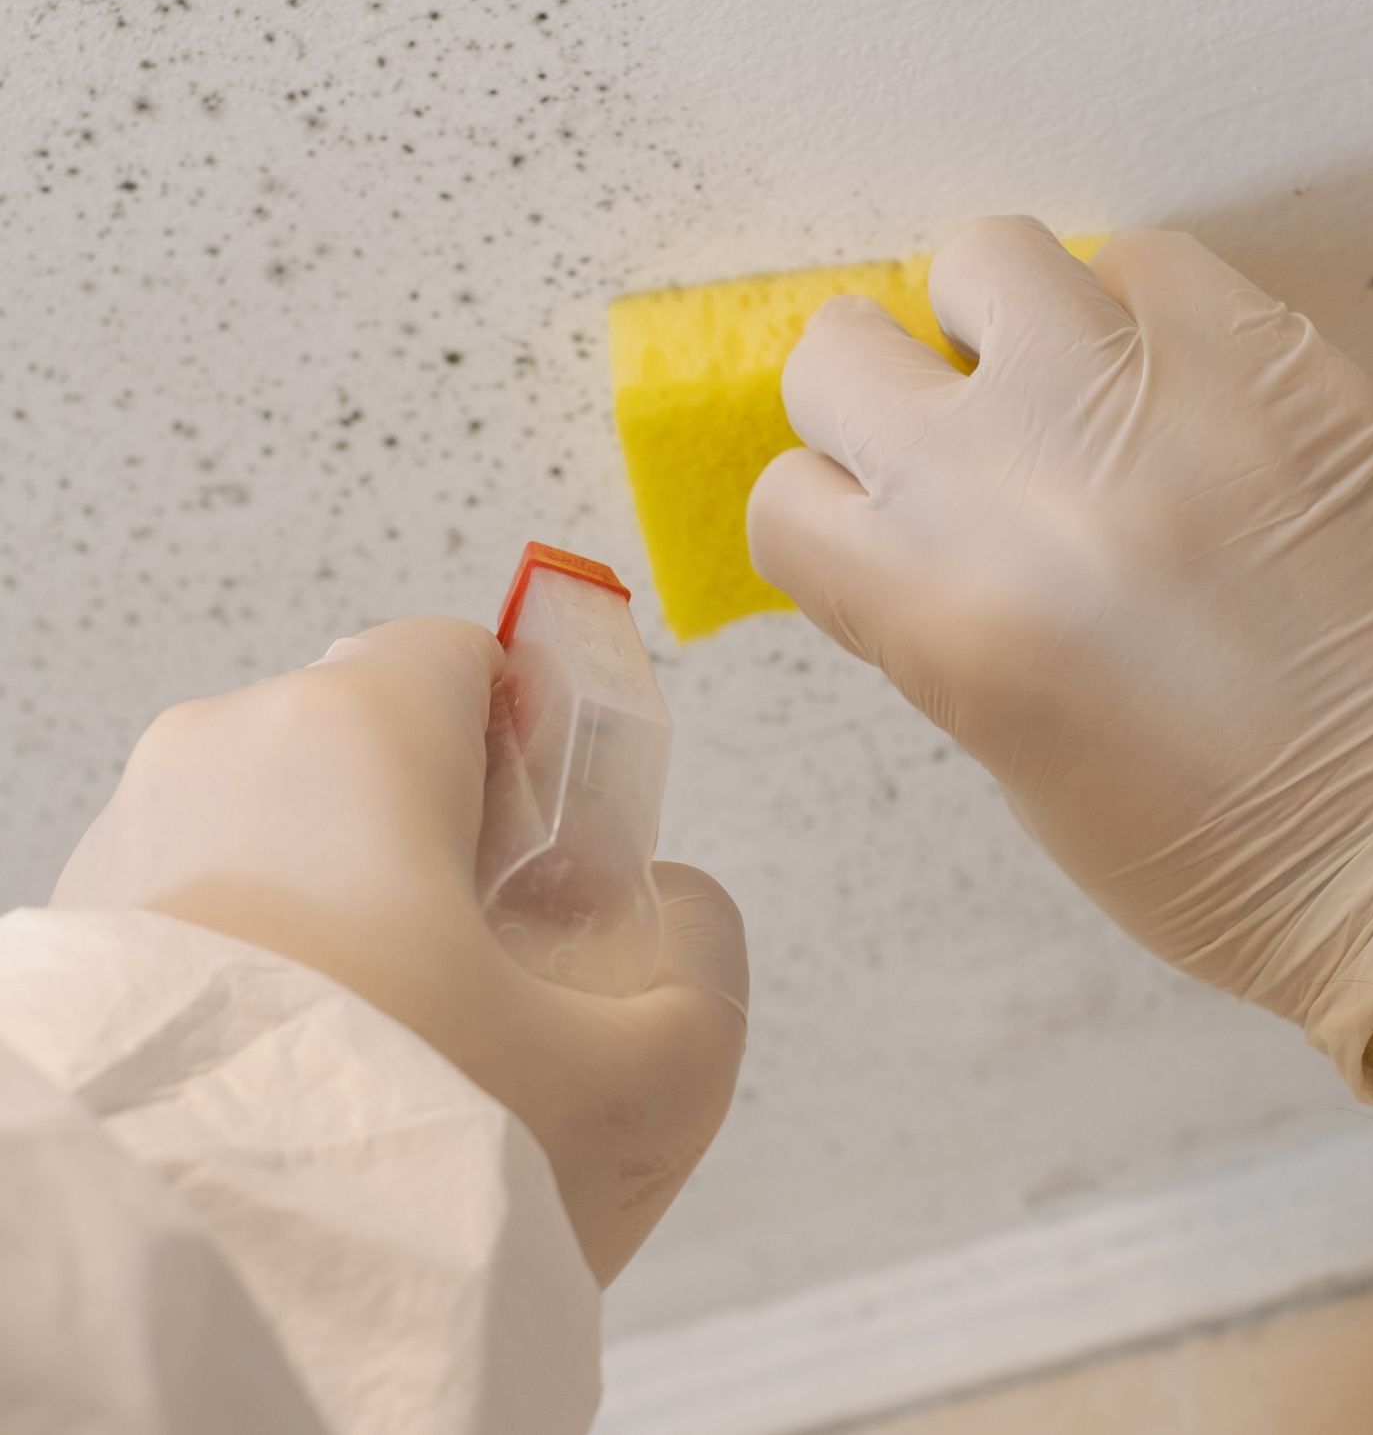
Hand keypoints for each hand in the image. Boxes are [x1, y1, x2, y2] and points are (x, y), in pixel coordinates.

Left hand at [50, 616, 747, 1283]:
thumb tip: (682, 908)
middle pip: (380, 740)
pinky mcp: (80, 932)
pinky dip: (275, 953)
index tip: (559, 840)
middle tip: (498, 961)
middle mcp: (224, 755)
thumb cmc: (396, 1166)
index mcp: (352, 734)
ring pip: (294, 821)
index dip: (538, 736)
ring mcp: (132, 839)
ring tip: (406, 1034)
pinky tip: (316, 1066)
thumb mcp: (647, 1074)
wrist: (185, 1305)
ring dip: (361, 900)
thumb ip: (706, 957)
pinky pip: (214, 896)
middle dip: (453, 833)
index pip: (466, 652)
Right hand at [749, 217, 1372, 1094]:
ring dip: (996, 324)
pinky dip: (1135, 317)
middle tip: (951, 441)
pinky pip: (1143, 261)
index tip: (873, 521)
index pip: (786, 496)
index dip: (827, 513)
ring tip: (1061, 390)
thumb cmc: (1215, 846)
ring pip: (980, 256)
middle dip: (876, 397)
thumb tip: (912, 511)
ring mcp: (1142, 394)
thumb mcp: (1009, 753)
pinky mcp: (1266, 351)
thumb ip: (932, 613)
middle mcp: (1015, 479)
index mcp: (937, 612)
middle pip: (836, 350)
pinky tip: (1172, 394)